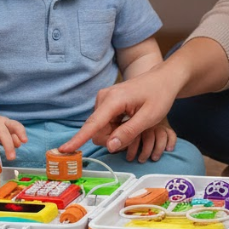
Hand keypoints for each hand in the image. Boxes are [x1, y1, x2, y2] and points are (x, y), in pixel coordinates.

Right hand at [59, 65, 180, 154]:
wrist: (164, 78)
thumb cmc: (159, 95)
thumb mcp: (149, 117)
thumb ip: (128, 132)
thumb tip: (109, 146)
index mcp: (113, 100)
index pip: (93, 124)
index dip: (78, 139)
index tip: (64, 150)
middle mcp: (103, 97)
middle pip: (97, 131)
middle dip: (113, 138)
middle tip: (135, 131)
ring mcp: (104, 99)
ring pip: (101, 129)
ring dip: (116, 133)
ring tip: (135, 123)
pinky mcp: (106, 102)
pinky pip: (105, 123)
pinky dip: (116, 127)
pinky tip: (130, 120)